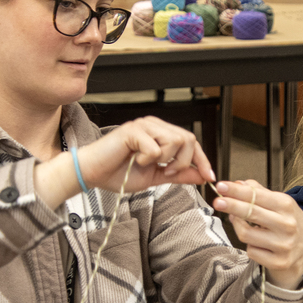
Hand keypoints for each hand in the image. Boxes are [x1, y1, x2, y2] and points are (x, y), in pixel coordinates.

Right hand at [81, 117, 214, 191]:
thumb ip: (178, 174)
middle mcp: (154, 125)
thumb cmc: (119, 173)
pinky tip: (135, 160)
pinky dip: (148, 159)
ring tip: (148, 164)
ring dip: (166, 159)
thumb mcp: (156, 177)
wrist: (93, 174)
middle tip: (168, 171)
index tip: (209, 177)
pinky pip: (155, 147)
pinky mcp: (133, 130)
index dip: (202, 159)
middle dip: (184, 161)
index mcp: (161, 134)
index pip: (191, 141)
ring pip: (175, 140)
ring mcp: (144, 125)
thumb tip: (201, 176)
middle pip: (188, 139)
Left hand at [212, 180, 302, 289]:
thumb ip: (259, 192)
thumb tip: (237, 183)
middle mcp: (287, 225)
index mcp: (287, 206)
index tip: (221, 186)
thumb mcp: (280, 203)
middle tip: (217, 201)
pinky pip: (251, 251)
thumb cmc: (288, 223)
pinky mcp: (278, 262)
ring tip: (240, 222)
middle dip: (231, 205)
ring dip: (238, 227)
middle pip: (250, 213)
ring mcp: (283, 245)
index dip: (236, 191)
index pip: (256, 196)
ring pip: (246, 234)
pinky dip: (249, 245)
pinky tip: (257, 242)